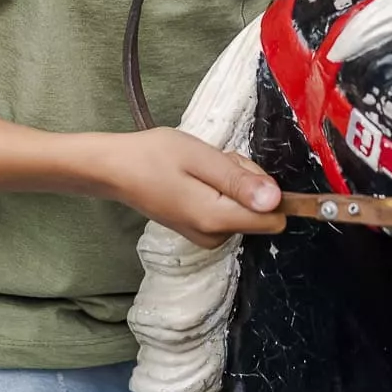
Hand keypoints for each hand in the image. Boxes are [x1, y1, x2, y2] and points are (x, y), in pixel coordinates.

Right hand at [86, 128, 284, 248]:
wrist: (116, 169)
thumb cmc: (153, 156)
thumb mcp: (199, 157)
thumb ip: (238, 180)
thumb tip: (276, 200)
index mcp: (216, 219)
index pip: (273, 219)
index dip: (271, 191)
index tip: (245, 169)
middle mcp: (215, 236)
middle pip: (260, 210)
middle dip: (246, 179)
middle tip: (216, 160)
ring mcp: (207, 235)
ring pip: (246, 207)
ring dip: (232, 181)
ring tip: (201, 166)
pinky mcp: (201, 230)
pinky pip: (229, 209)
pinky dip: (221, 189)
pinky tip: (197, 176)